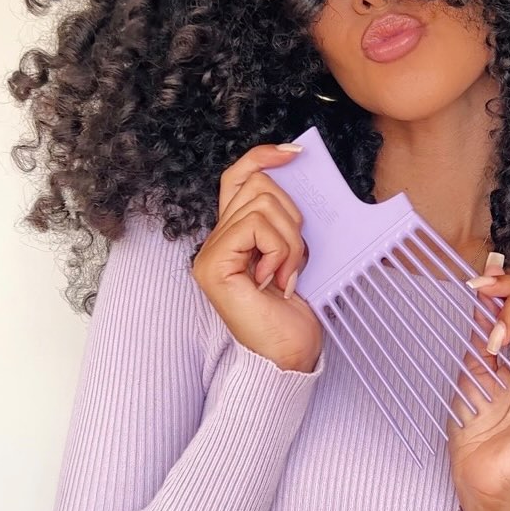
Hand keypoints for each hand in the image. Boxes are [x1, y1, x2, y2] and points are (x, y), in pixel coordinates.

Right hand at [191, 143, 322, 372]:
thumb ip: (286, 220)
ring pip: (262, 204)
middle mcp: (215, 240)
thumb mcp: (296, 253)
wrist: (290, 357)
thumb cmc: (295, 313)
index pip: (238, 177)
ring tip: (289, 272)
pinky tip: (279, 279)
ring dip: (290, 239)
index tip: (296, 153)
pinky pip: (256, 226)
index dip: (263, 157)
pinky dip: (280, 249)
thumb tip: (298, 176)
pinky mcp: (214, 265)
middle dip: (291, 214)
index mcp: (234, 235)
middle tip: (297, 256)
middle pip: (256, 185)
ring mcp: (211, 252)